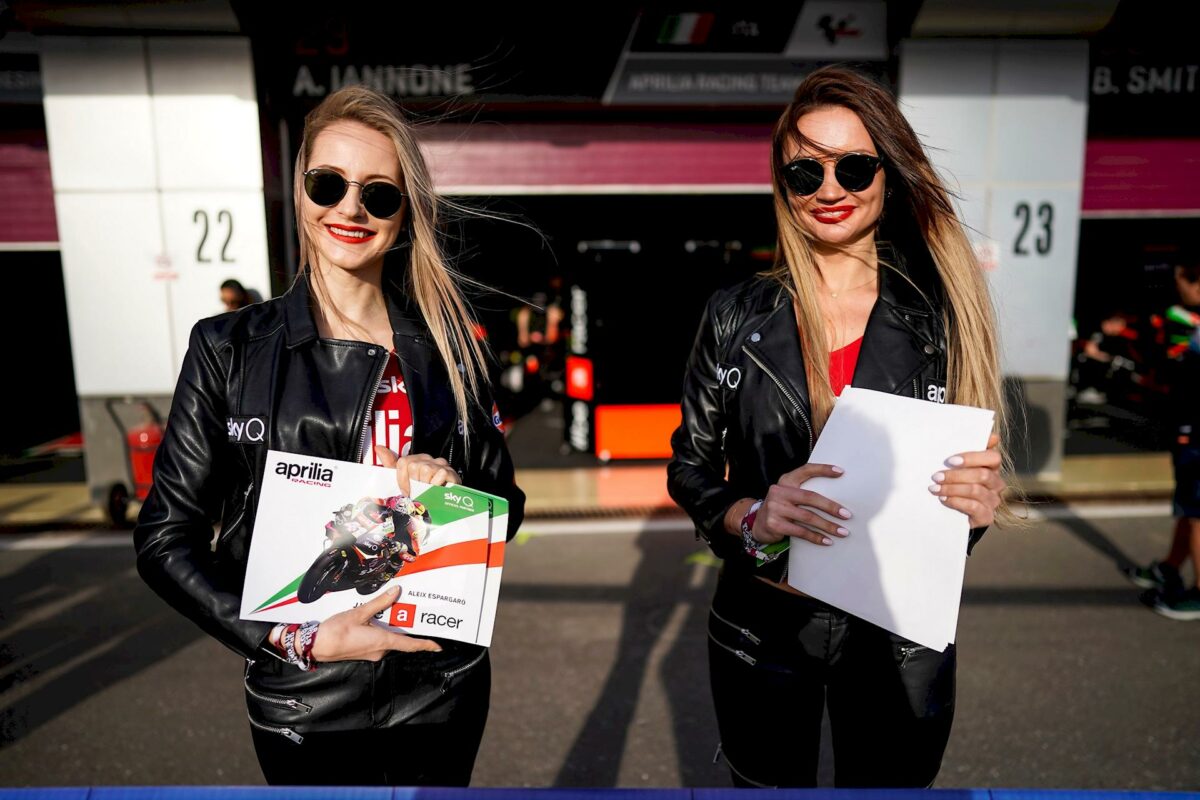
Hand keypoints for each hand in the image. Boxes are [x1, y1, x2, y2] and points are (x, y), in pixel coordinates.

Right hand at [310, 587, 440, 662]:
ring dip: (391, 627)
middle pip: (399, 638)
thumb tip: (396, 592)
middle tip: (412, 612)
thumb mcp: (360, 613)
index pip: (410, 645)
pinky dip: (381, 631)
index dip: (425, 645)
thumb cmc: (336, 631)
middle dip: (405, 626)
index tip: (437, 646)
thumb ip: (379, 602)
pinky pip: (378, 641)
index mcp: (382, 641)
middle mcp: (379, 650)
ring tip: (392, 610)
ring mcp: (371, 653)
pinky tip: (375, 619)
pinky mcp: (363, 652)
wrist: (316, 645)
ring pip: (388, 639)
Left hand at [375, 447, 459, 494]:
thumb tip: (378, 448)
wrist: (442, 506)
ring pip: (425, 469)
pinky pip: (440, 474)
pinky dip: (437, 485)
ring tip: (429, 491)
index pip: (403, 462)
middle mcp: (428, 459)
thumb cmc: (423, 493)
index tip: (408, 489)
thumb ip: (390, 463)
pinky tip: (438, 490)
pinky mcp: (450, 471)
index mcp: (416, 460)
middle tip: (420, 490)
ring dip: (426, 485)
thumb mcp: (403, 479)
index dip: (403, 480)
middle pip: (413, 466)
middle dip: (415, 483)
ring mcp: (440, 464)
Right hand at [753, 463, 849, 546]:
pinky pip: (801, 531)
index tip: (841, 472)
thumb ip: (804, 492)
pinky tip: (827, 541)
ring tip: (842, 532)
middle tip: (846, 515)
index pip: (806, 470)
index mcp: (786, 480)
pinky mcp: (775, 524)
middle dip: (831, 507)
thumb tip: (835, 500)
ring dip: (827, 526)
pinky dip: (816, 537)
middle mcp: (779, 492)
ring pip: (808, 517)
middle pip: (810, 497)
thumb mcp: (789, 494)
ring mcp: (775, 508)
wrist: (757, 523)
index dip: (823, 469)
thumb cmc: (781, 507)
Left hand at [930, 433, 1004, 527]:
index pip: (993, 457)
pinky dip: (957, 502)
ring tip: (935, 488)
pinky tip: (944, 499)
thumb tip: (987, 436)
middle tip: (936, 476)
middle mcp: (996, 483)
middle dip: (956, 475)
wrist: (951, 512)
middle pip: (983, 475)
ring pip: (976, 491)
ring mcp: (993, 500)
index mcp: (991, 467)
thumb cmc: (953, 482)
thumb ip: (964, 449)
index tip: (950, 460)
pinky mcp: (987, 516)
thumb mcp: (956, 465)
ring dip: (952, 489)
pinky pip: (975, 507)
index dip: (973, 458)